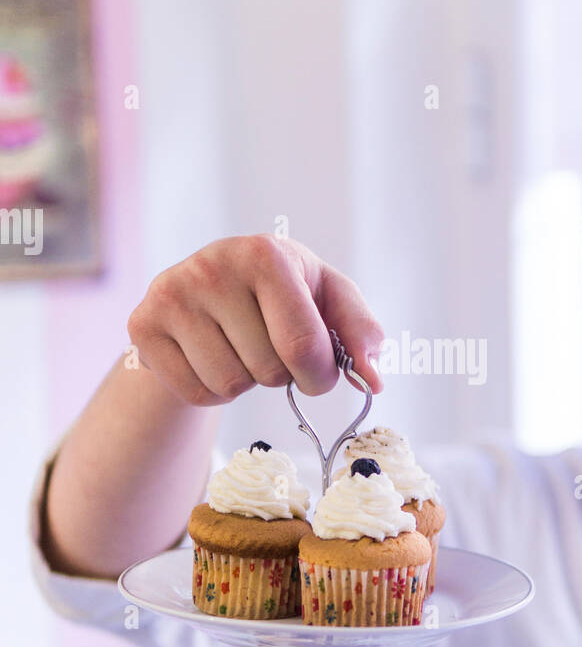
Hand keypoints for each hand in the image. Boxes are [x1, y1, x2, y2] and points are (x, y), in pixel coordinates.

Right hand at [127, 235, 384, 405]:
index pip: (302, 345)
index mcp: (266, 253)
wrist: (211, 289)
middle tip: (269, 347)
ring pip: (228, 385)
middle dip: (280, 375)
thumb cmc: (284, 295)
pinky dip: (212, 391)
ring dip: (246, 383)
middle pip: (267, 370)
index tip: (317, 369)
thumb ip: (362, 335)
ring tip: (239, 347)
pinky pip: (194, 394)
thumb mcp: (330, 301)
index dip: (319, 374)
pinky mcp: (142, 324)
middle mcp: (212, 265)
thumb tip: (374, 380)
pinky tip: (210, 357)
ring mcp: (171, 294)